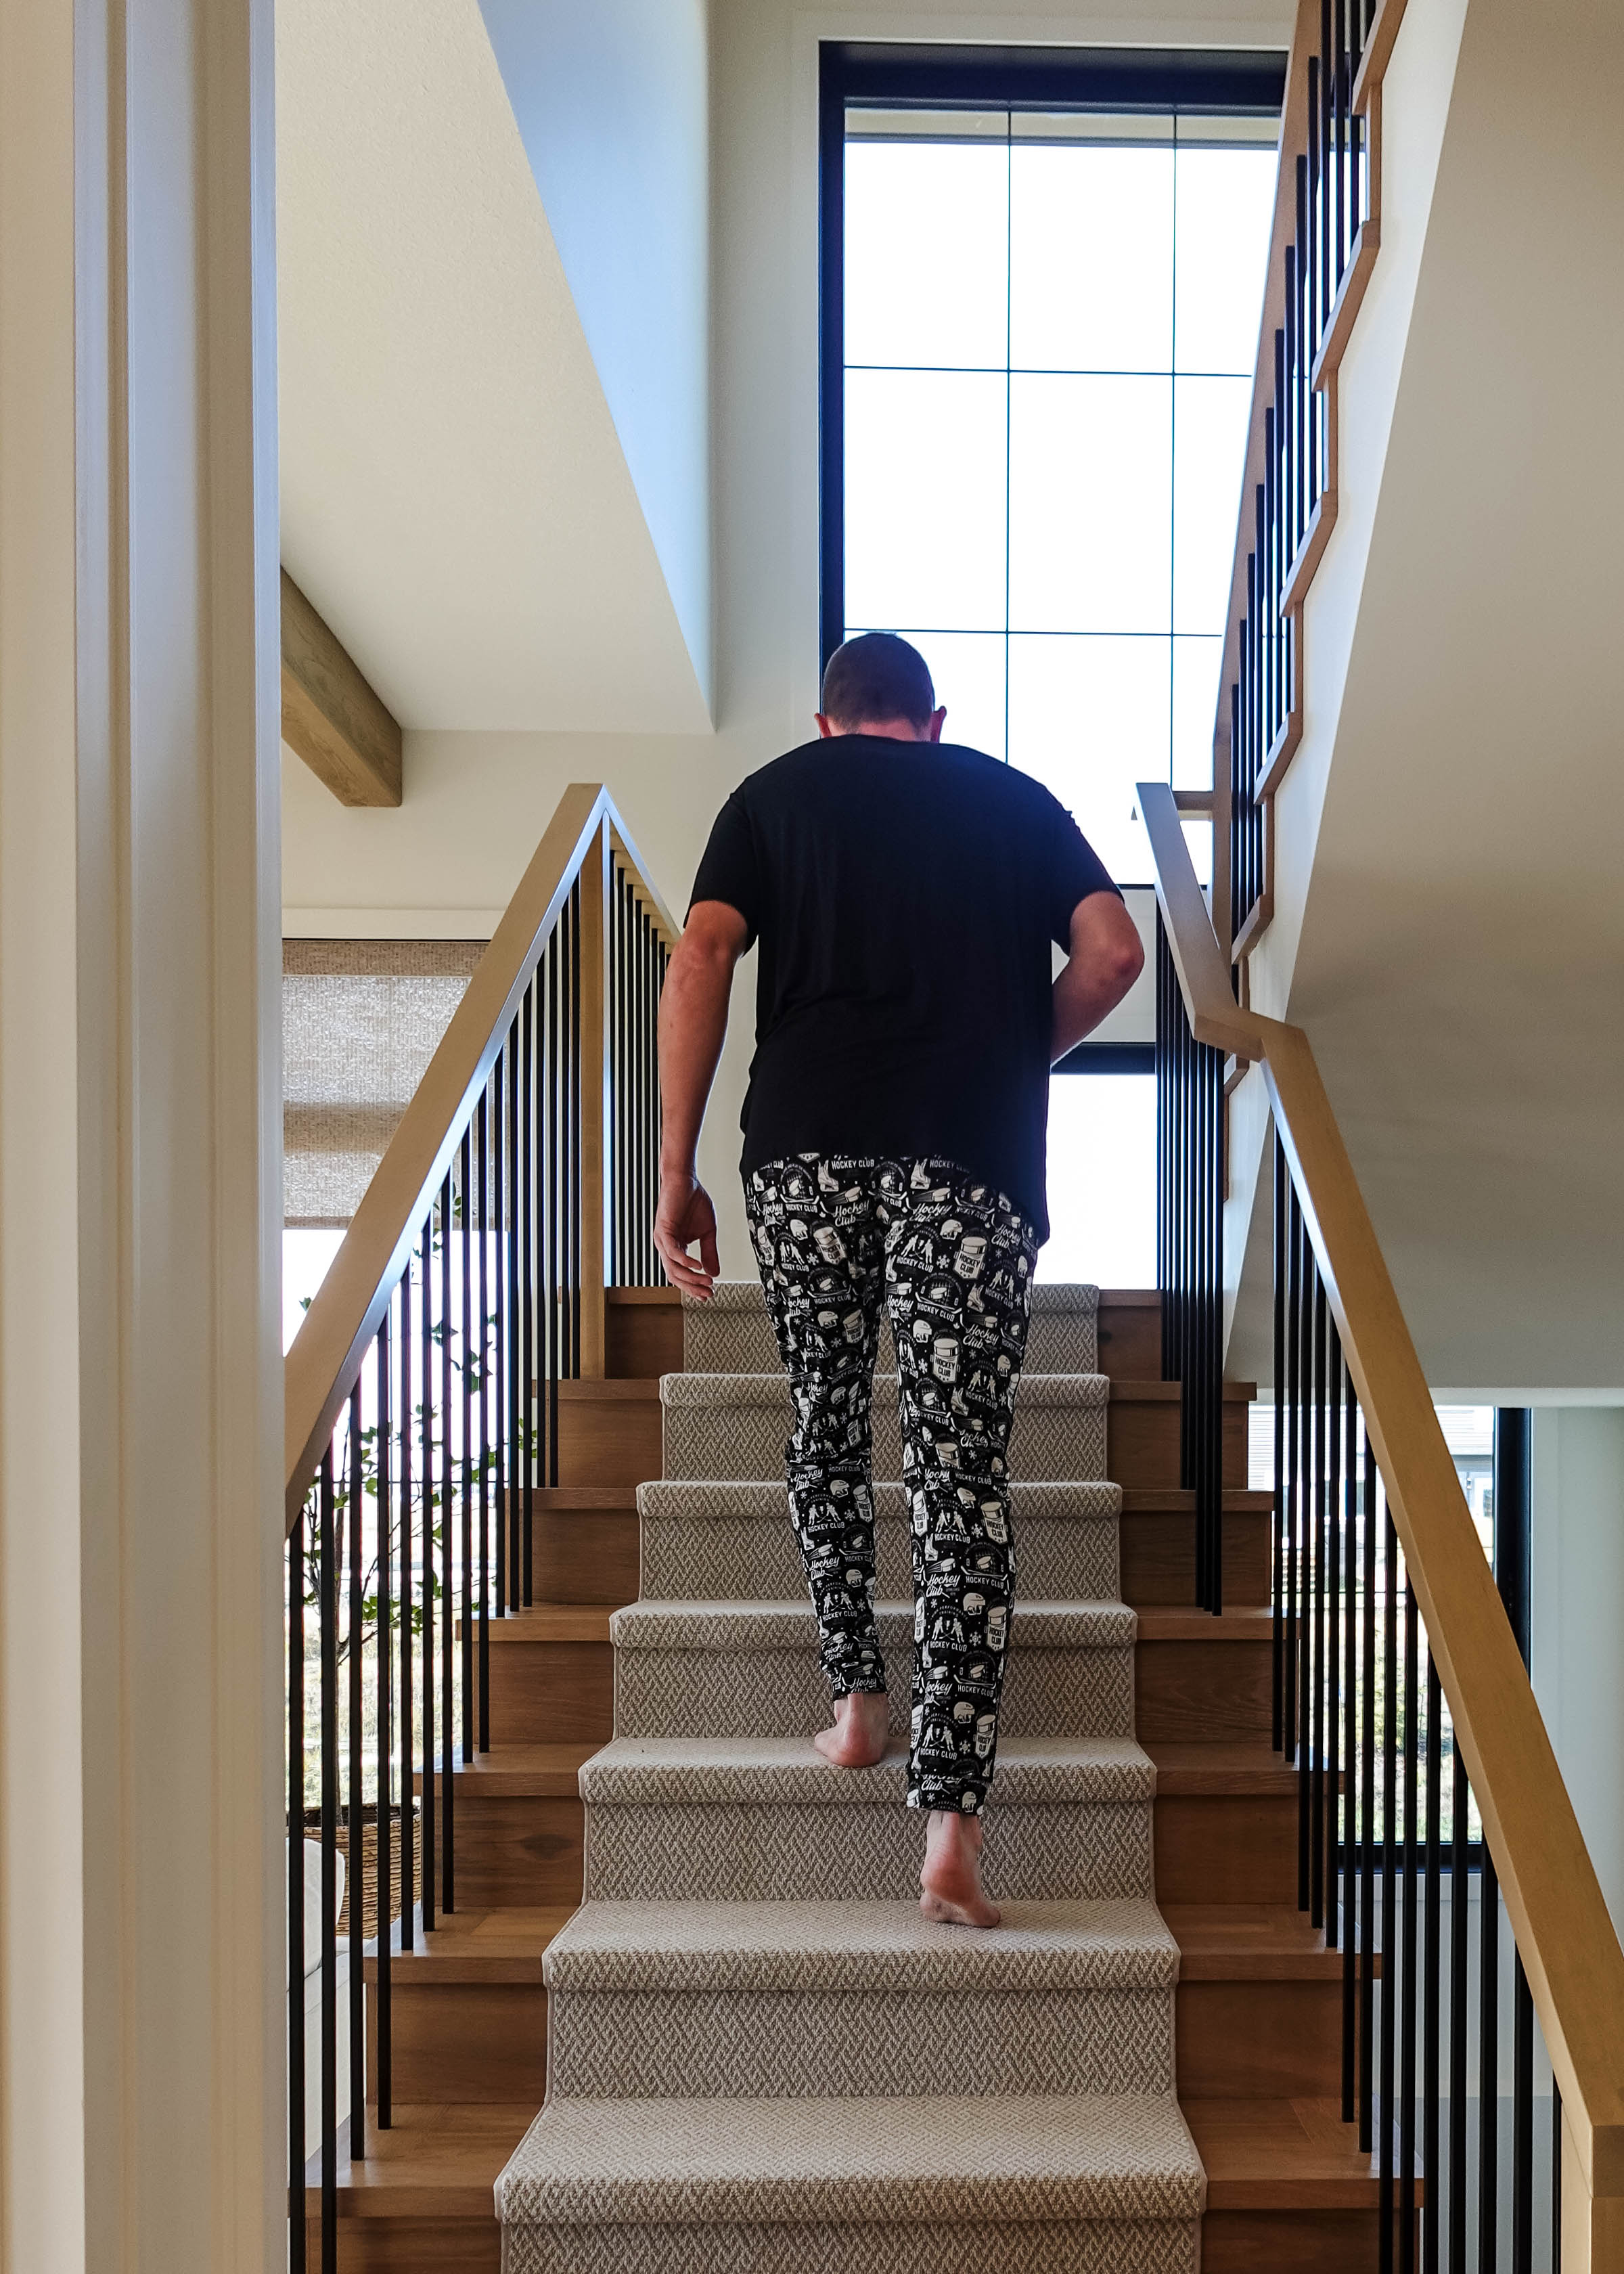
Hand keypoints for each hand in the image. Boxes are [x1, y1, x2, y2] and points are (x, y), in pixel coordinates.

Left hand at [654, 1171, 720, 1298]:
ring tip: (706, 1281)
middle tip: (708, 1294)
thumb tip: (714, 1273)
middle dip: (693, 1287)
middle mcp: (667, 1246)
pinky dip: (685, 1261)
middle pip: (676, 1276)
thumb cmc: (693, 1202)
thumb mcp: (708, 1232)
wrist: (686, 1181)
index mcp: (676, 1248)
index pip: (682, 1274)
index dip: (695, 1286)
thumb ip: (709, 1253)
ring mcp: (663, 1240)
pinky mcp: (663, 1230)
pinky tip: (697, 1266)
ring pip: (673, 1267)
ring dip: (691, 1278)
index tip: (708, 1295)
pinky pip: (672, 1252)